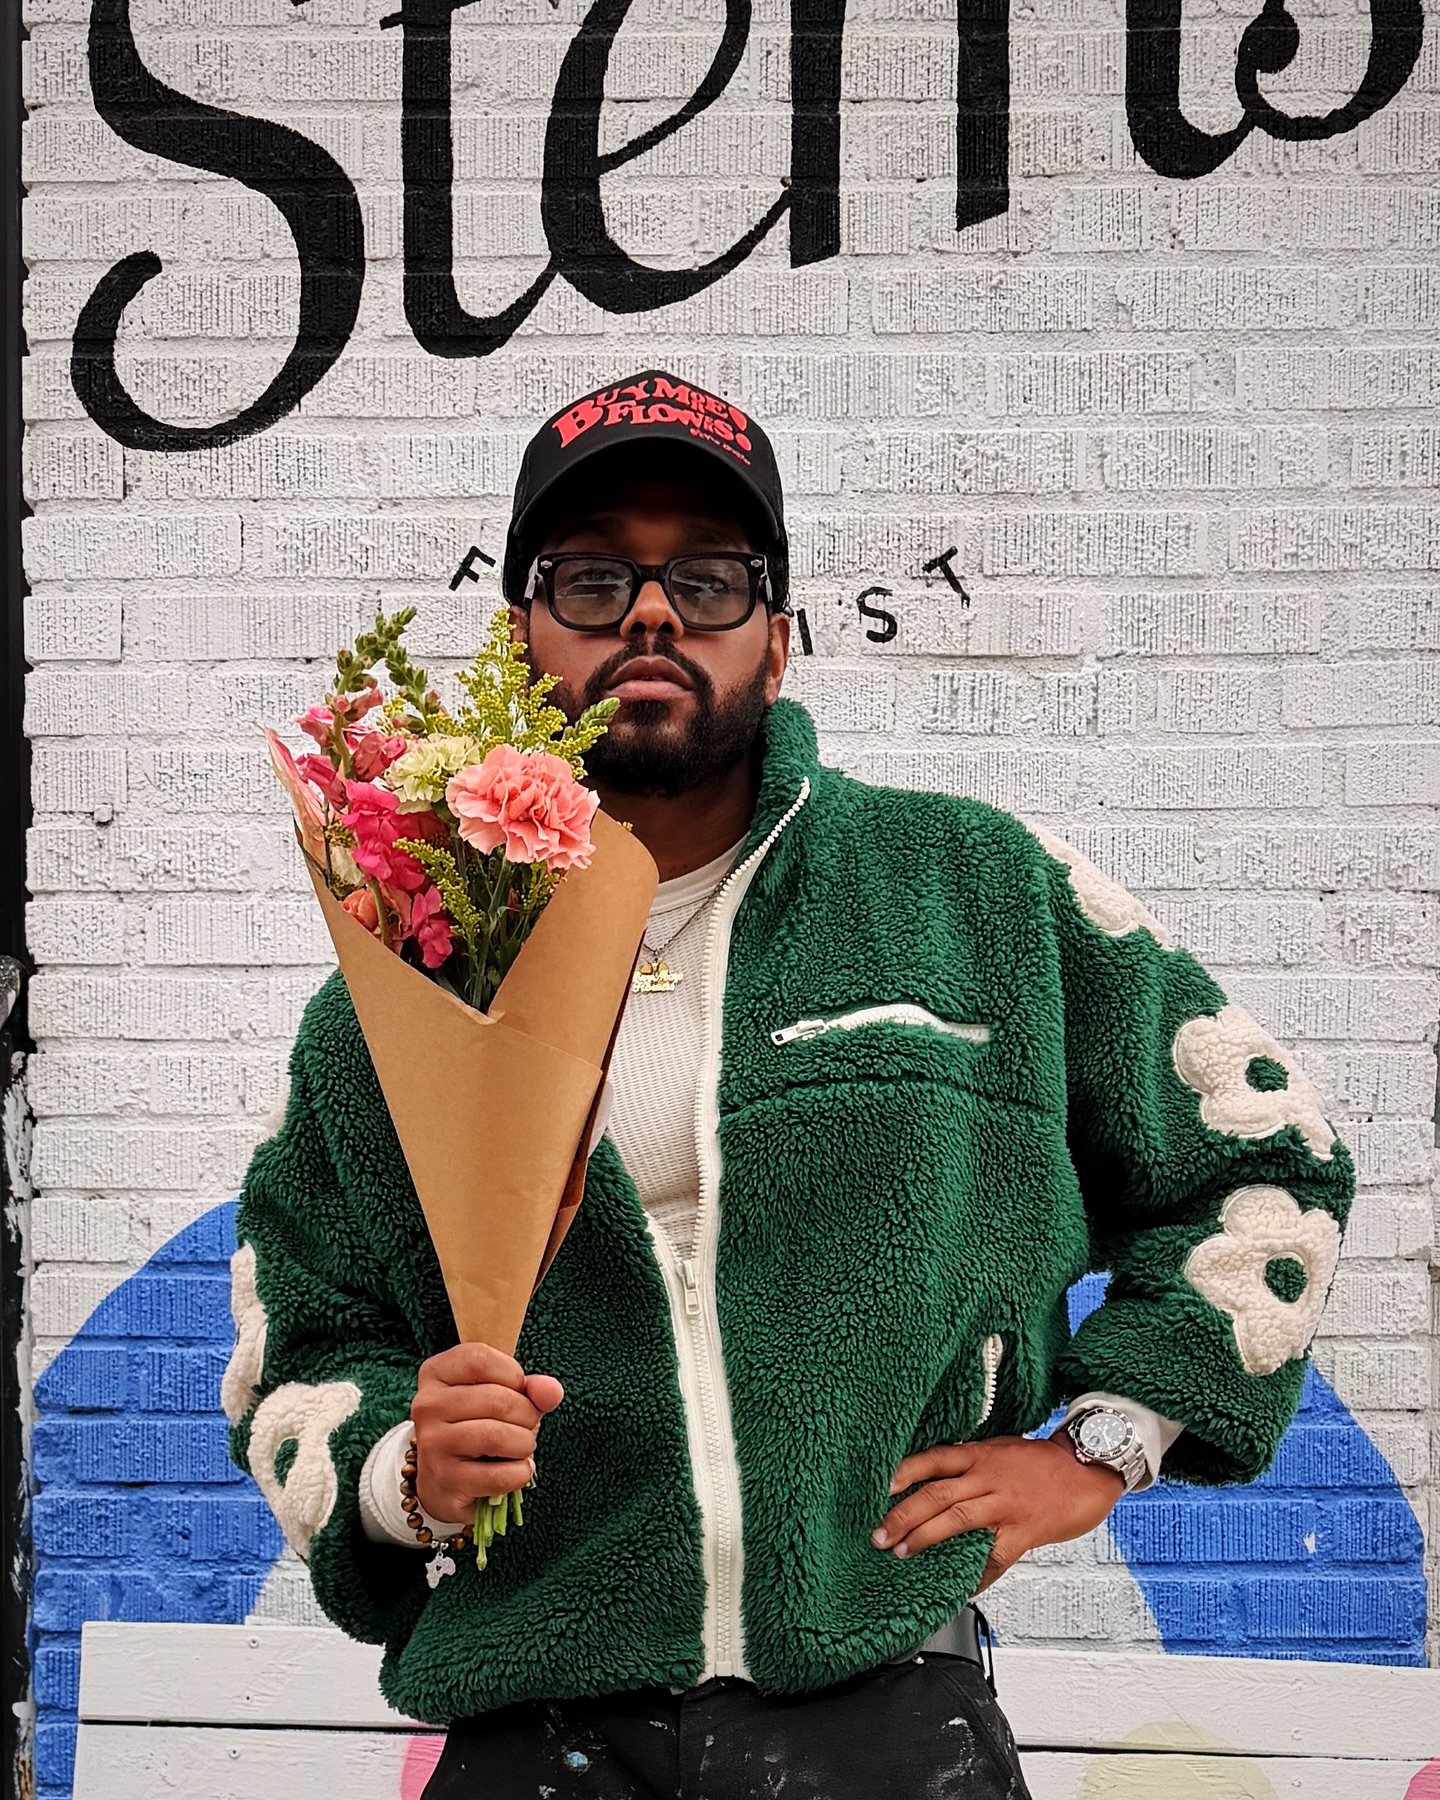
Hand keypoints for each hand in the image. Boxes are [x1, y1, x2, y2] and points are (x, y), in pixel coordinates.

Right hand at [411, 1342, 563, 1521]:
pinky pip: (499, 1475)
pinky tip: (517, 1471)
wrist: (444, 1481)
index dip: (512, 1374)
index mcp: (436, 1373)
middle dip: (527, 1414)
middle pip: (496, 1399)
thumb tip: (552, 1390)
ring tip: (522, 1447)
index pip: (480, 1359)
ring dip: (525, 1444)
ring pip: (497, 1436)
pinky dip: (520, 1473)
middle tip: (526, 1426)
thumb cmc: (477, 1427)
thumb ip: (530, 1388)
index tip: (516, 1390)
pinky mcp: (445, 1480)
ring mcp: (432, 1444)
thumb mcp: (502, 1396)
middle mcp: (427, 1405)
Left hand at [872, 1434, 1125, 1589]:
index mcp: (980, 1455)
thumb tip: (937, 1479)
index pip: (933, 1459)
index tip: (880, 1487)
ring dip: (925, 1538)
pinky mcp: (1023, 1530)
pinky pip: (994, 1556)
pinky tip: (960, 1589)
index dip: (904, 1472)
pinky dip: (975, 1576)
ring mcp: (1005, 1504)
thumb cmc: (1043, 1462)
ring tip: (902, 1553)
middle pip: (937, 1493)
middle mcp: (988, 1476)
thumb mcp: (1001, 1450)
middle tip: (878, 1535)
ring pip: (957, 1519)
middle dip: (904, 1515)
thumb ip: (971, 1463)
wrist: (1089, 1469)